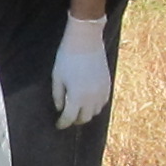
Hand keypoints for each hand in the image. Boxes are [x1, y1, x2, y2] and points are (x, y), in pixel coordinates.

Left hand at [49, 13, 112, 128]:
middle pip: (84, 118)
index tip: (58, 125)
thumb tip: (60, 108)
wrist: (86, 40)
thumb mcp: (57, 77)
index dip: (62, 123)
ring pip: (95, 111)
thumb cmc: (67, 57)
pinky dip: (95, 105)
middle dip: (75, 120)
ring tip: (78, 109)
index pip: (69, 118)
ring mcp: (101, 91)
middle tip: (67, 117)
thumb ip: (58, 96)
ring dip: (86, 113)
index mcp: (77, 97)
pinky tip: (89, 101)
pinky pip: (103, 102)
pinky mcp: (108, 84)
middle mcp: (91, 98)